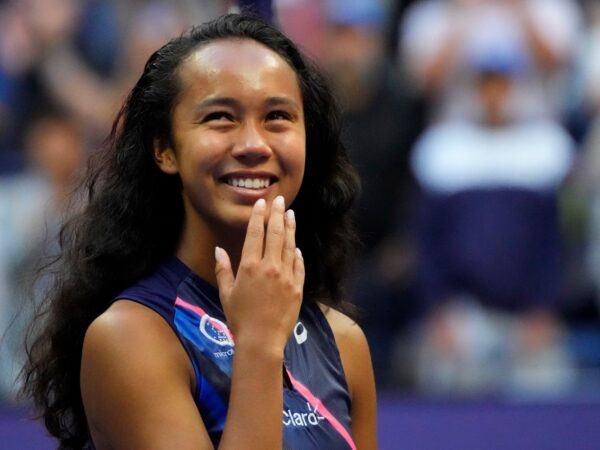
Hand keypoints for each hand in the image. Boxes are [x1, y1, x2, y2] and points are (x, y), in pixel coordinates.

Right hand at [214, 196, 304, 353]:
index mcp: (249, 266)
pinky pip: (299, 265)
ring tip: (290, 214)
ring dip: (290, 228)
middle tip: (279, 200)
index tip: (261, 203)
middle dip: (277, 215)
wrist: (262, 340)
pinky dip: (297, 254)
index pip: (255, 234)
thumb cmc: (239, 318)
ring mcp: (286, 276)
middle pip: (275, 234)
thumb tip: (219, 250)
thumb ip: (223, 269)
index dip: (258, 217)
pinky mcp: (298, 287)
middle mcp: (269, 267)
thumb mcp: (226, 293)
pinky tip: (296, 246)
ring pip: (289, 246)